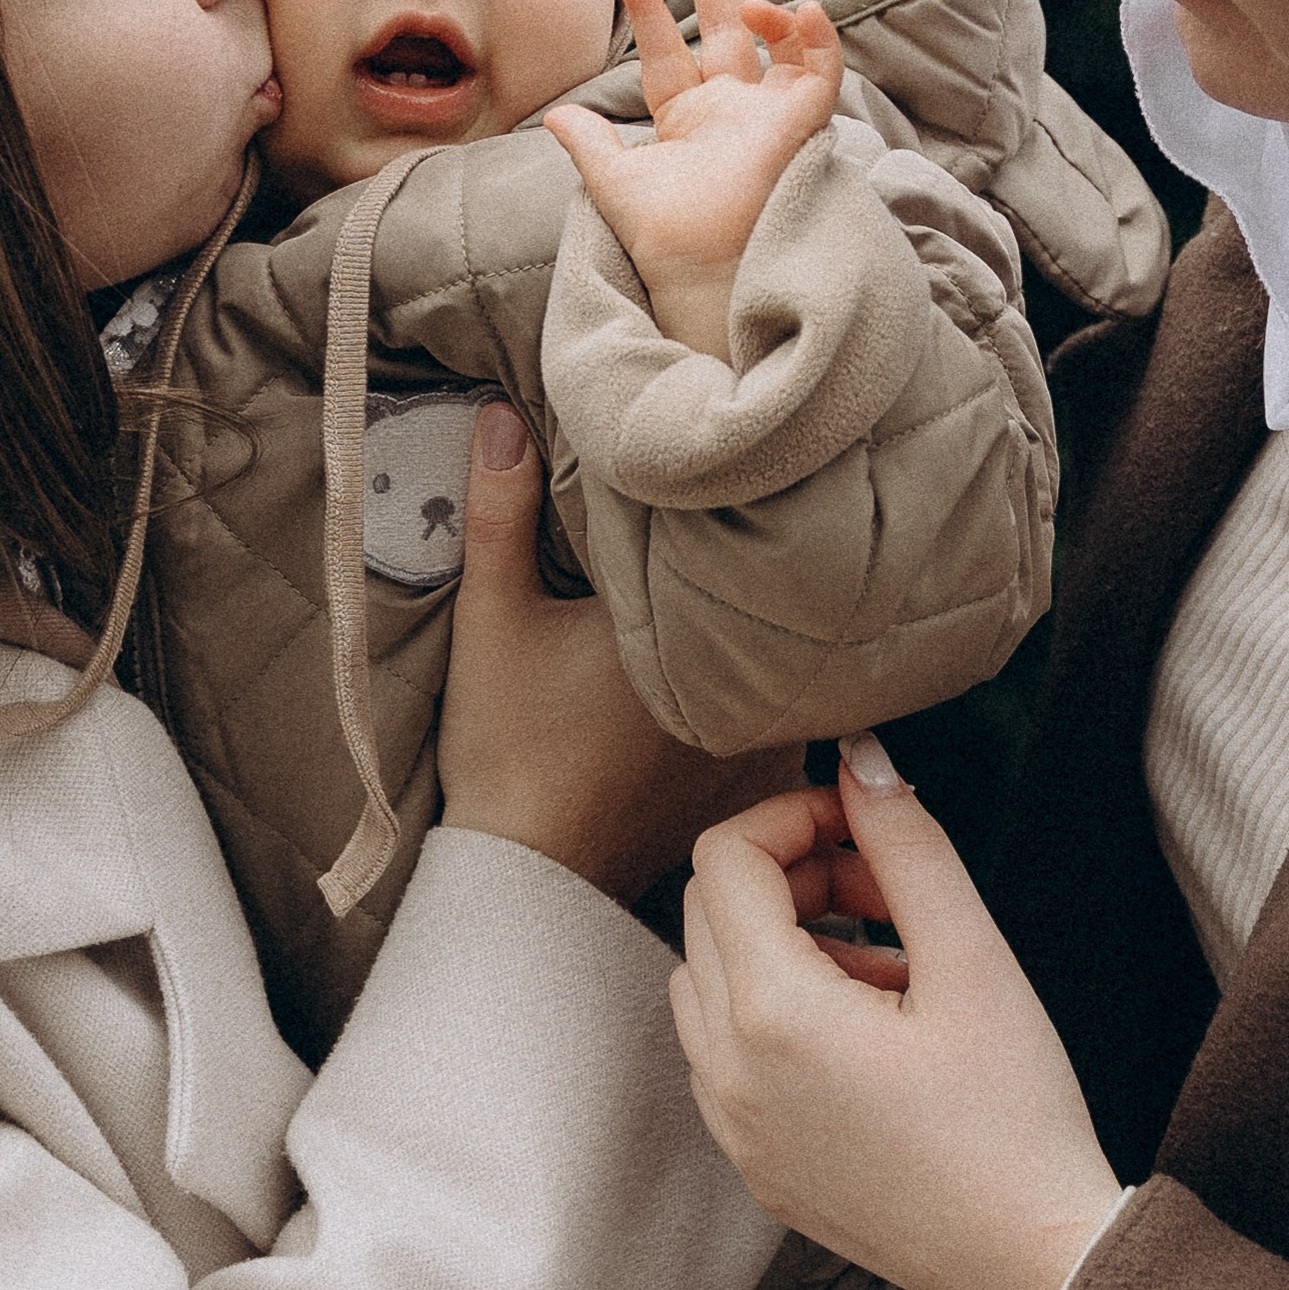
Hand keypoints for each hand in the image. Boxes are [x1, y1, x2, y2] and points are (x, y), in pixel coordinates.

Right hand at [439, 405, 799, 901]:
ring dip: (778, 630)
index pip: (738, 541)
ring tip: (761, 591)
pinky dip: (776, 692)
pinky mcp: (764, 783)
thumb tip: (503, 413)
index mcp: (689, 630)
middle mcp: (748, 685)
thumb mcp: (493, 621)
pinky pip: (795, 717)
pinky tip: (752, 671)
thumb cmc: (509, 750)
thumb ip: (502, 511)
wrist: (531, 876)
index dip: (738, 503)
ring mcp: (769, 741)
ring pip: (795, 657)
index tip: (734, 469)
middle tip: (763, 511)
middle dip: (767, 561)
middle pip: (779, 596)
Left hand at [542, 0, 841, 360]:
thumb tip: (552, 115)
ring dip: (766, 12)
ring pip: (778, 46)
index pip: (668, 54)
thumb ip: (587, 142)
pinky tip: (806, 11)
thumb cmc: (660, 233)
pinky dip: (820, 41)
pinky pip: (821, 73)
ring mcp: (766, 117)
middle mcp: (729, 113)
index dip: (650, 14)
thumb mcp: (611, 180)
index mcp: (684, 121)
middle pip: (726, 35)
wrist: (702, 265)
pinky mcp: (800, 124)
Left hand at [670, 738, 1125, 1289]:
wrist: (1034, 1266)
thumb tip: (863, 761)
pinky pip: (726, 1052)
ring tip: (891, 970)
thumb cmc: (1017, 1121)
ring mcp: (731, 1124)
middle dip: (793, 877)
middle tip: (889, 894)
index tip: (866, 829)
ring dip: (785, 946)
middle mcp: (726, 1069)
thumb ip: (907, 847)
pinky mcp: (752, 1162)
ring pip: (709, 980)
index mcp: (771, 1013)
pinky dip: (778, 1015)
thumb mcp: (975, 962)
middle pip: (709, 911)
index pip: (725, 857)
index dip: (795, 816)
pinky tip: (872, 1035)